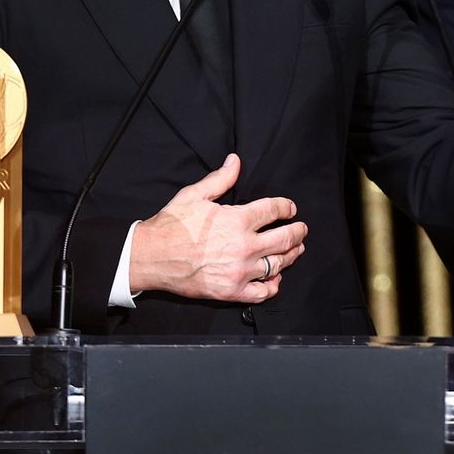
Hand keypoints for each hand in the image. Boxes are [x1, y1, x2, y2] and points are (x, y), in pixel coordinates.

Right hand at [129, 153, 307, 302]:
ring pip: (278, 264)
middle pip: (285, 239)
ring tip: (296, 250)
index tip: (290, 208)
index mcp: (238, 220)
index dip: (286, 207)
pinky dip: (273, 286)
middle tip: (302, 229)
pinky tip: (276, 279)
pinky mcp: (232, 291)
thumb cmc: (171, 225)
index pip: (274, 210)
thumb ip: (221, 179)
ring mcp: (240, 271)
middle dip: (298, 231)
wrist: (151, 257)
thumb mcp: (195, 195)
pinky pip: (262, 292)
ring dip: (291, 256)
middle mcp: (244, 246)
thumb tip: (235, 161)